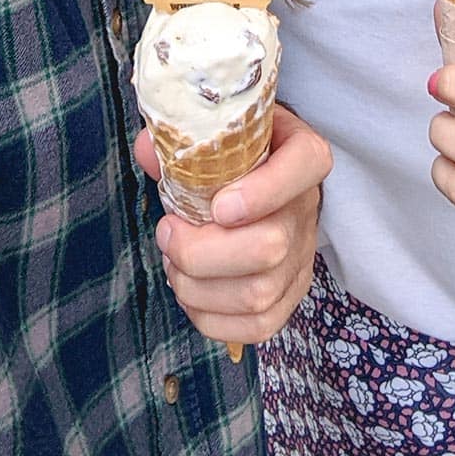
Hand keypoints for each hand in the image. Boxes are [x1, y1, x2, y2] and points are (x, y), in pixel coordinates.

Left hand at [134, 103, 331, 346]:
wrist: (264, 176)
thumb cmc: (237, 152)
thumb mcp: (220, 129)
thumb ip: (182, 137)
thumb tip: (146, 151)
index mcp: (303, 154)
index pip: (304, 165)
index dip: (261, 192)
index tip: (216, 206)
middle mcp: (308, 207)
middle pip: (270, 247)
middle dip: (202, 252)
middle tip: (168, 234)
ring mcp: (303, 256)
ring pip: (259, 294)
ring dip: (198, 287)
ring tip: (173, 264)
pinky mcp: (291, 293)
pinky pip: (258, 326)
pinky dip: (211, 317)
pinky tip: (190, 292)